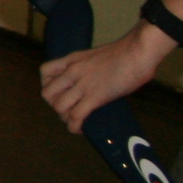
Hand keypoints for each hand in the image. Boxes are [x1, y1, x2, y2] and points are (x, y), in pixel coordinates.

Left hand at [40, 23, 169, 133]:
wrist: (138, 52)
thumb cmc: (126, 53)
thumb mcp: (96, 56)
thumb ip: (87, 68)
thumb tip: (92, 82)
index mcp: (72, 59)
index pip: (44, 72)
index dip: (48, 85)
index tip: (59, 93)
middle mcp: (72, 71)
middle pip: (47, 93)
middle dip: (55, 105)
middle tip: (69, 109)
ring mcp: (82, 84)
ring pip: (59, 107)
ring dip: (66, 118)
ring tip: (76, 120)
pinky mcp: (95, 96)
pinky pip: (76, 116)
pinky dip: (75, 127)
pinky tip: (81, 130)